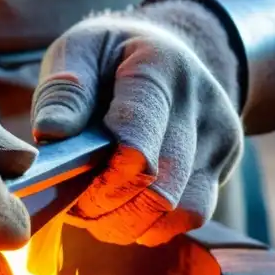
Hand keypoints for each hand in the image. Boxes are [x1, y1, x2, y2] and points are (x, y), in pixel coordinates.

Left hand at [31, 0, 243, 245]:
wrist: (167, 50)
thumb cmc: (109, 55)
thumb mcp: (78, 49)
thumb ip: (63, 91)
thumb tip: (52, 134)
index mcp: (158, 67)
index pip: (137, 144)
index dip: (102, 181)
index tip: (68, 184)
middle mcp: (199, 102)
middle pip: (159, 189)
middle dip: (106, 208)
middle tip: (72, 203)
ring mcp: (218, 136)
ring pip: (178, 211)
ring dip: (127, 223)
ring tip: (94, 208)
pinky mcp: (222, 164)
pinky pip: (191, 217)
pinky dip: (150, 225)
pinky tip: (123, 209)